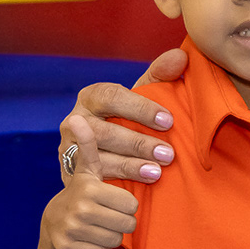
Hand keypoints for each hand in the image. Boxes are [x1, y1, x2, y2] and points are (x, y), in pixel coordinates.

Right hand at [42, 115, 139, 248]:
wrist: (57, 222)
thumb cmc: (84, 192)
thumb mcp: (89, 169)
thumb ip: (89, 145)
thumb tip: (77, 119)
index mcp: (87, 187)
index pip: (132, 204)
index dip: (126, 203)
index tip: (112, 200)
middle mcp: (77, 208)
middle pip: (127, 223)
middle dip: (122, 220)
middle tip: (108, 214)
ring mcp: (71, 229)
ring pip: (116, 239)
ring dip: (113, 234)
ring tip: (99, 224)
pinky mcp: (67, 248)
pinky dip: (100, 248)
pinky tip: (90, 237)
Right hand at [61, 47, 186, 182]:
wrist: (97, 157)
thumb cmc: (125, 121)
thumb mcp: (139, 98)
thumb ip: (160, 77)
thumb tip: (181, 57)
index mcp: (91, 96)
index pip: (112, 96)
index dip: (140, 108)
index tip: (168, 120)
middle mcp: (74, 121)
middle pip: (103, 131)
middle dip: (137, 143)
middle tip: (168, 154)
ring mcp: (68, 149)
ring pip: (97, 158)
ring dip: (129, 166)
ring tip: (156, 172)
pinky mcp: (70, 175)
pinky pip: (92, 181)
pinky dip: (116, 186)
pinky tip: (136, 191)